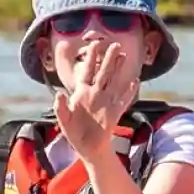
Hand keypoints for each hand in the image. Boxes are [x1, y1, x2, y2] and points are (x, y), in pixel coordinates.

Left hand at [55, 42, 139, 165]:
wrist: (87, 148)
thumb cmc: (74, 133)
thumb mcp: (64, 120)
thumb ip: (60, 107)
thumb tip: (58, 94)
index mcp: (82, 93)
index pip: (87, 72)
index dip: (90, 58)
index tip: (93, 44)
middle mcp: (95, 94)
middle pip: (103, 72)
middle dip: (108, 58)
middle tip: (114, 44)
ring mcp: (106, 102)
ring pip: (114, 81)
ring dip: (119, 69)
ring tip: (124, 56)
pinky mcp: (114, 112)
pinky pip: (123, 100)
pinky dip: (129, 91)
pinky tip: (134, 82)